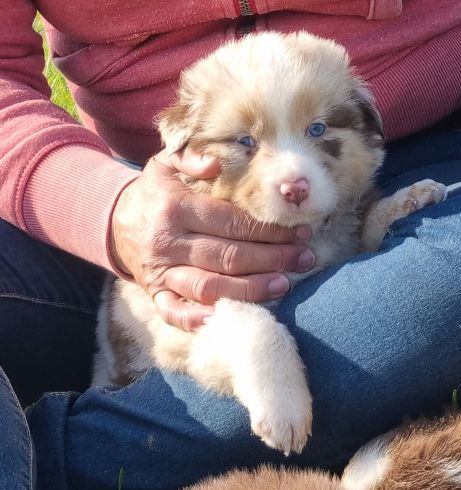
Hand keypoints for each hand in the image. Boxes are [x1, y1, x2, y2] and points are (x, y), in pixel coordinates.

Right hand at [109, 148, 314, 330]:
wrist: (115, 221)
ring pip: (210, 286)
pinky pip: (175, 313)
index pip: (231, 223)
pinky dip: (199, 320)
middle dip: (272, 259)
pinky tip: (228, 319)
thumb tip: (216, 164)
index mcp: (175, 207)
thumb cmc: (156, 193)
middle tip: (304, 259)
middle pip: (229, 256)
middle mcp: (168, 242)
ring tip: (284, 285)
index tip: (300, 232)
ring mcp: (161, 272)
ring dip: (251, 289)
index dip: (268, 230)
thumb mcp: (166, 164)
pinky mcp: (155, 294)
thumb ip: (191, 157)